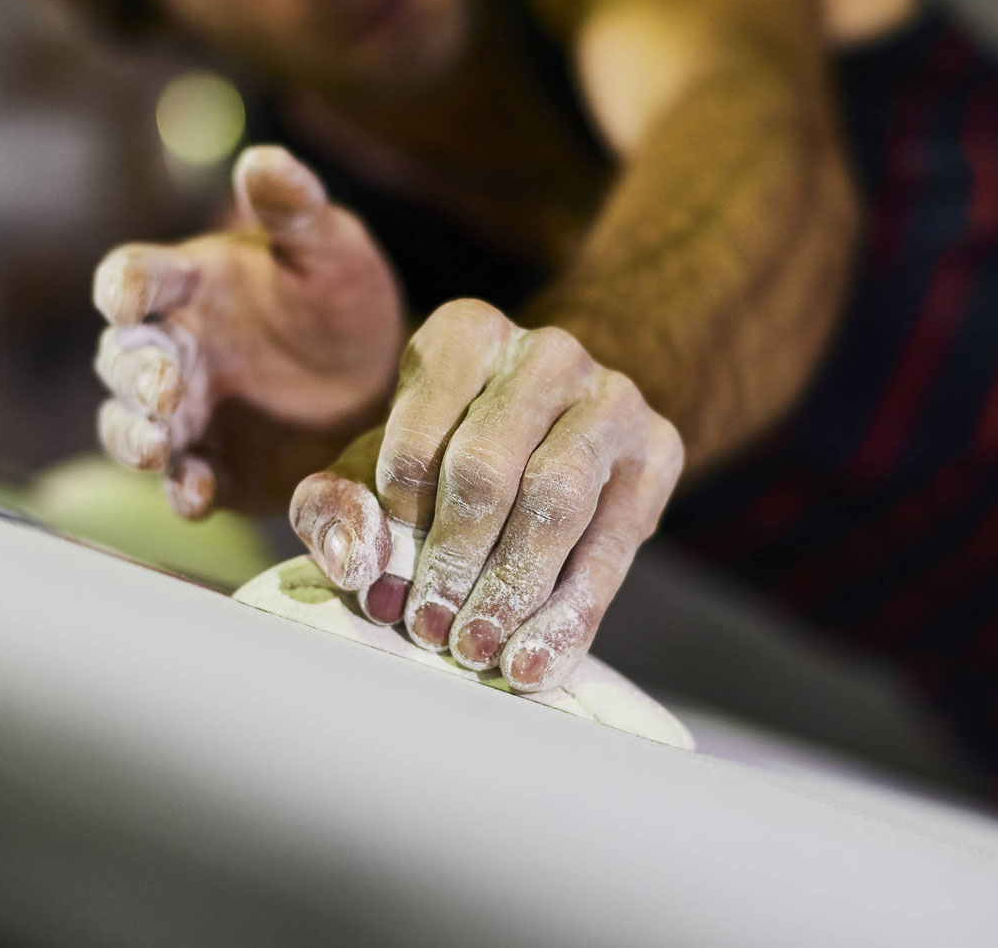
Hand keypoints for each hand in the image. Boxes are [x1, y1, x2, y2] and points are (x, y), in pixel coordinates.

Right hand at [92, 146, 403, 515]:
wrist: (382, 384)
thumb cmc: (344, 302)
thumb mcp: (333, 251)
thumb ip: (297, 211)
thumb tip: (264, 159)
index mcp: (191, 285)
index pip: (135, 277)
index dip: (124, 286)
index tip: (128, 298)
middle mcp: (174, 348)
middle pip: (123, 358)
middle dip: (135, 374)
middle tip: (165, 388)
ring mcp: (185, 413)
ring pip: (130, 424)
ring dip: (133, 436)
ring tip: (156, 447)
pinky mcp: (211, 466)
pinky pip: (182, 481)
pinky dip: (182, 490)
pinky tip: (197, 496)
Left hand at [289, 299, 683, 691]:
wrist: (554, 432)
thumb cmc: (446, 454)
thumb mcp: (376, 468)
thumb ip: (337, 505)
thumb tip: (356, 560)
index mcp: (466, 336)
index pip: (418, 438)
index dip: (395, 525)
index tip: (381, 589)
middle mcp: (546, 353)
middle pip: (487, 468)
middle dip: (453, 561)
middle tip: (428, 630)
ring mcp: (612, 396)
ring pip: (558, 501)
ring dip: (512, 588)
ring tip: (476, 649)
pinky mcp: (661, 449)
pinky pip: (614, 544)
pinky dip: (570, 614)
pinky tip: (535, 660)